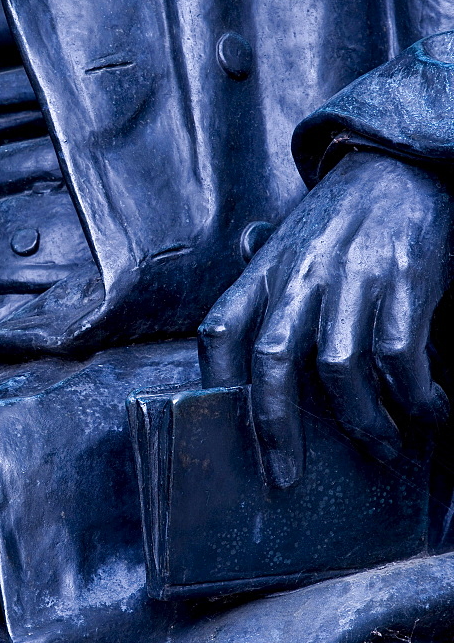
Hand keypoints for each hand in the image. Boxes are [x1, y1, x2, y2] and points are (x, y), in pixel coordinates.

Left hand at [199, 151, 452, 486]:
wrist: (398, 166)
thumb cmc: (336, 223)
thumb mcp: (284, 249)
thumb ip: (259, 296)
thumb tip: (228, 352)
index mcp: (262, 274)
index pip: (219, 331)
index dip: (212, 384)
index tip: (216, 432)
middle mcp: (298, 276)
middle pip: (271, 360)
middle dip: (274, 427)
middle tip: (286, 476)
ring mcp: (350, 277)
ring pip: (338, 367)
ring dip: (361, 421)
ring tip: (382, 446)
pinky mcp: (403, 279)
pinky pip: (399, 354)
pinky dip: (415, 394)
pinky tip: (429, 409)